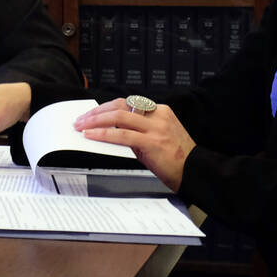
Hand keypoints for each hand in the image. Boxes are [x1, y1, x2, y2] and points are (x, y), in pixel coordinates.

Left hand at [74, 98, 195, 191]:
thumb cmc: (177, 159)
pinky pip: (122, 135)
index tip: (93, 113)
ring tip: (82, 126)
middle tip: (81, 119)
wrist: (195, 172)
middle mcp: (158, 116)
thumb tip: (113, 131)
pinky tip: (92, 135)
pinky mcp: (152, 142)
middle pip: (121, 106)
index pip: (129, 103)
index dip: (108, 107)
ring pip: (119, 117)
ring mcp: (156, 128)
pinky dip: (103, 134)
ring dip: (96, 121)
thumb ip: (139, 131)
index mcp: (161, 112)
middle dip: (98, 112)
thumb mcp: (159, 138)